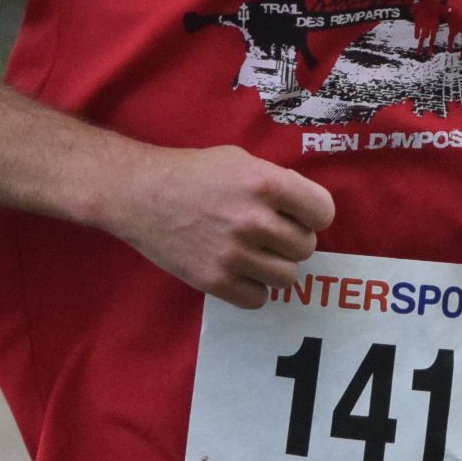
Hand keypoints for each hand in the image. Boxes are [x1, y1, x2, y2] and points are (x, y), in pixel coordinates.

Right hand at [105, 144, 335, 308]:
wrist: (139, 195)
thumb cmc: (193, 173)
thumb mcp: (240, 161)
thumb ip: (278, 183)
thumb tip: (309, 210)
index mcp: (264, 183)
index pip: (323, 212)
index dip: (313, 213)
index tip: (299, 214)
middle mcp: (252, 220)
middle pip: (306, 247)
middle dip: (291, 239)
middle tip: (269, 232)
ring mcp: (233, 254)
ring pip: (288, 277)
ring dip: (275, 265)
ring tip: (255, 252)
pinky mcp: (214, 281)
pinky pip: (259, 299)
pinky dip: (254, 287)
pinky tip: (240, 270)